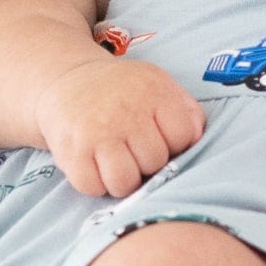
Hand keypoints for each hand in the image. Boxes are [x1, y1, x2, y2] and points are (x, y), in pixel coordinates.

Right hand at [34, 55, 204, 198]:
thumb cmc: (124, 91)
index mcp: (153, 91)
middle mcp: (125, 111)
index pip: (183, 136)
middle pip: (154, 162)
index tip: (160, 138)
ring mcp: (96, 132)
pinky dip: (96, 183)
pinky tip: (97, 165)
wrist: (69, 79)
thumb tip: (196, 141)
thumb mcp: (159, 85)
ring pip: (124, 182)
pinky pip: (92, 187)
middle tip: (135, 150)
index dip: (175, 144)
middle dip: (148, 162)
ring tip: (119, 164)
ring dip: (124, 180)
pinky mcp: (71, 150)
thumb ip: (187, 111)